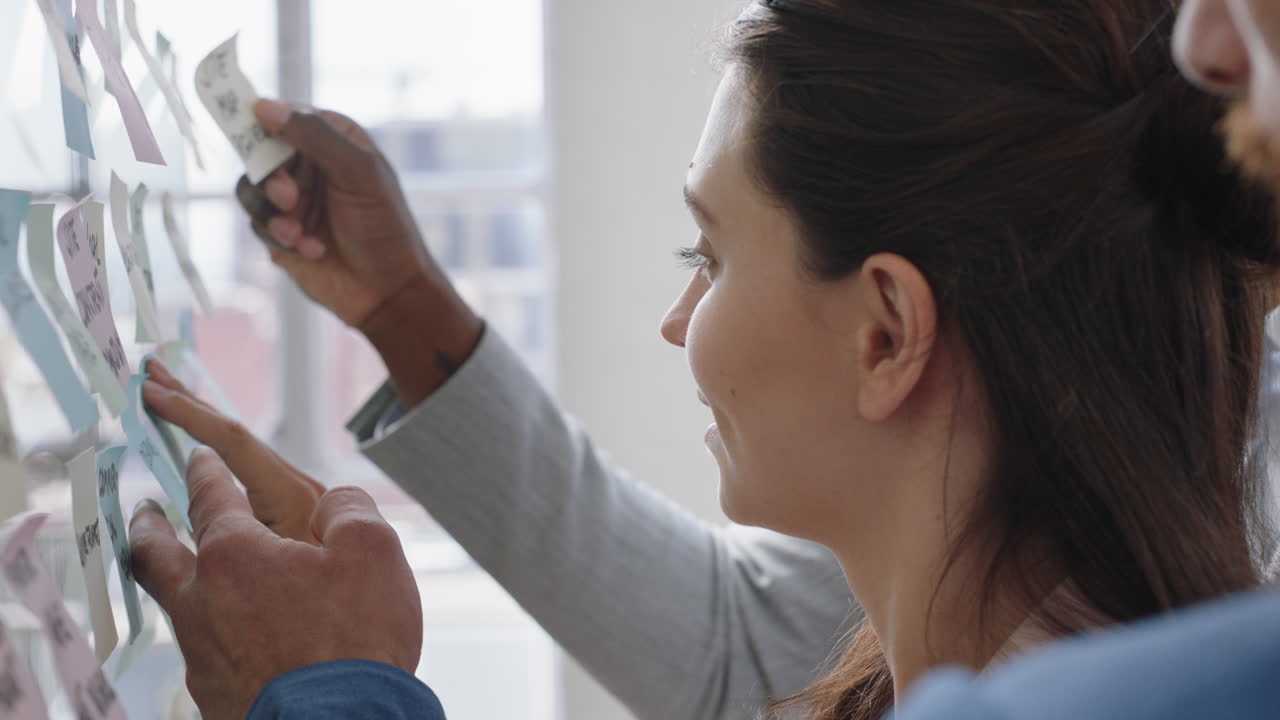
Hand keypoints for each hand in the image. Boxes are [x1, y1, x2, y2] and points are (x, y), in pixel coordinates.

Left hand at [132, 364, 422, 718]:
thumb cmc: (354, 640)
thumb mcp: (374, 550)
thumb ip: (350, 508)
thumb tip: (335, 501)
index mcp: (236, 552)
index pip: (211, 494)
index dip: (206, 467)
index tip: (199, 454)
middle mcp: (202, 598)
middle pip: (155, 551)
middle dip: (149, 524)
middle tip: (145, 511)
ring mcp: (201, 650)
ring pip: (169, 602)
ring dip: (168, 576)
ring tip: (175, 569)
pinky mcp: (211, 692)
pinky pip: (198, 647)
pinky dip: (206, 627)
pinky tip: (225, 633)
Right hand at [239, 99, 483, 404]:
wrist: (388, 291)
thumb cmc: (385, 227)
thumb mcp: (358, 172)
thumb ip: (314, 135)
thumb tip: (264, 106)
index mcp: (333, 139)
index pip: (285, 116)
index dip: (264, 123)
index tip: (250, 131)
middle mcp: (310, 165)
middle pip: (260, 153)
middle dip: (271, 178)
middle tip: (288, 198)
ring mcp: (294, 199)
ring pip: (252, 189)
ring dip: (273, 212)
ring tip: (297, 233)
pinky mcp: (282, 232)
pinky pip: (258, 224)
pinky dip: (281, 238)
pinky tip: (313, 251)